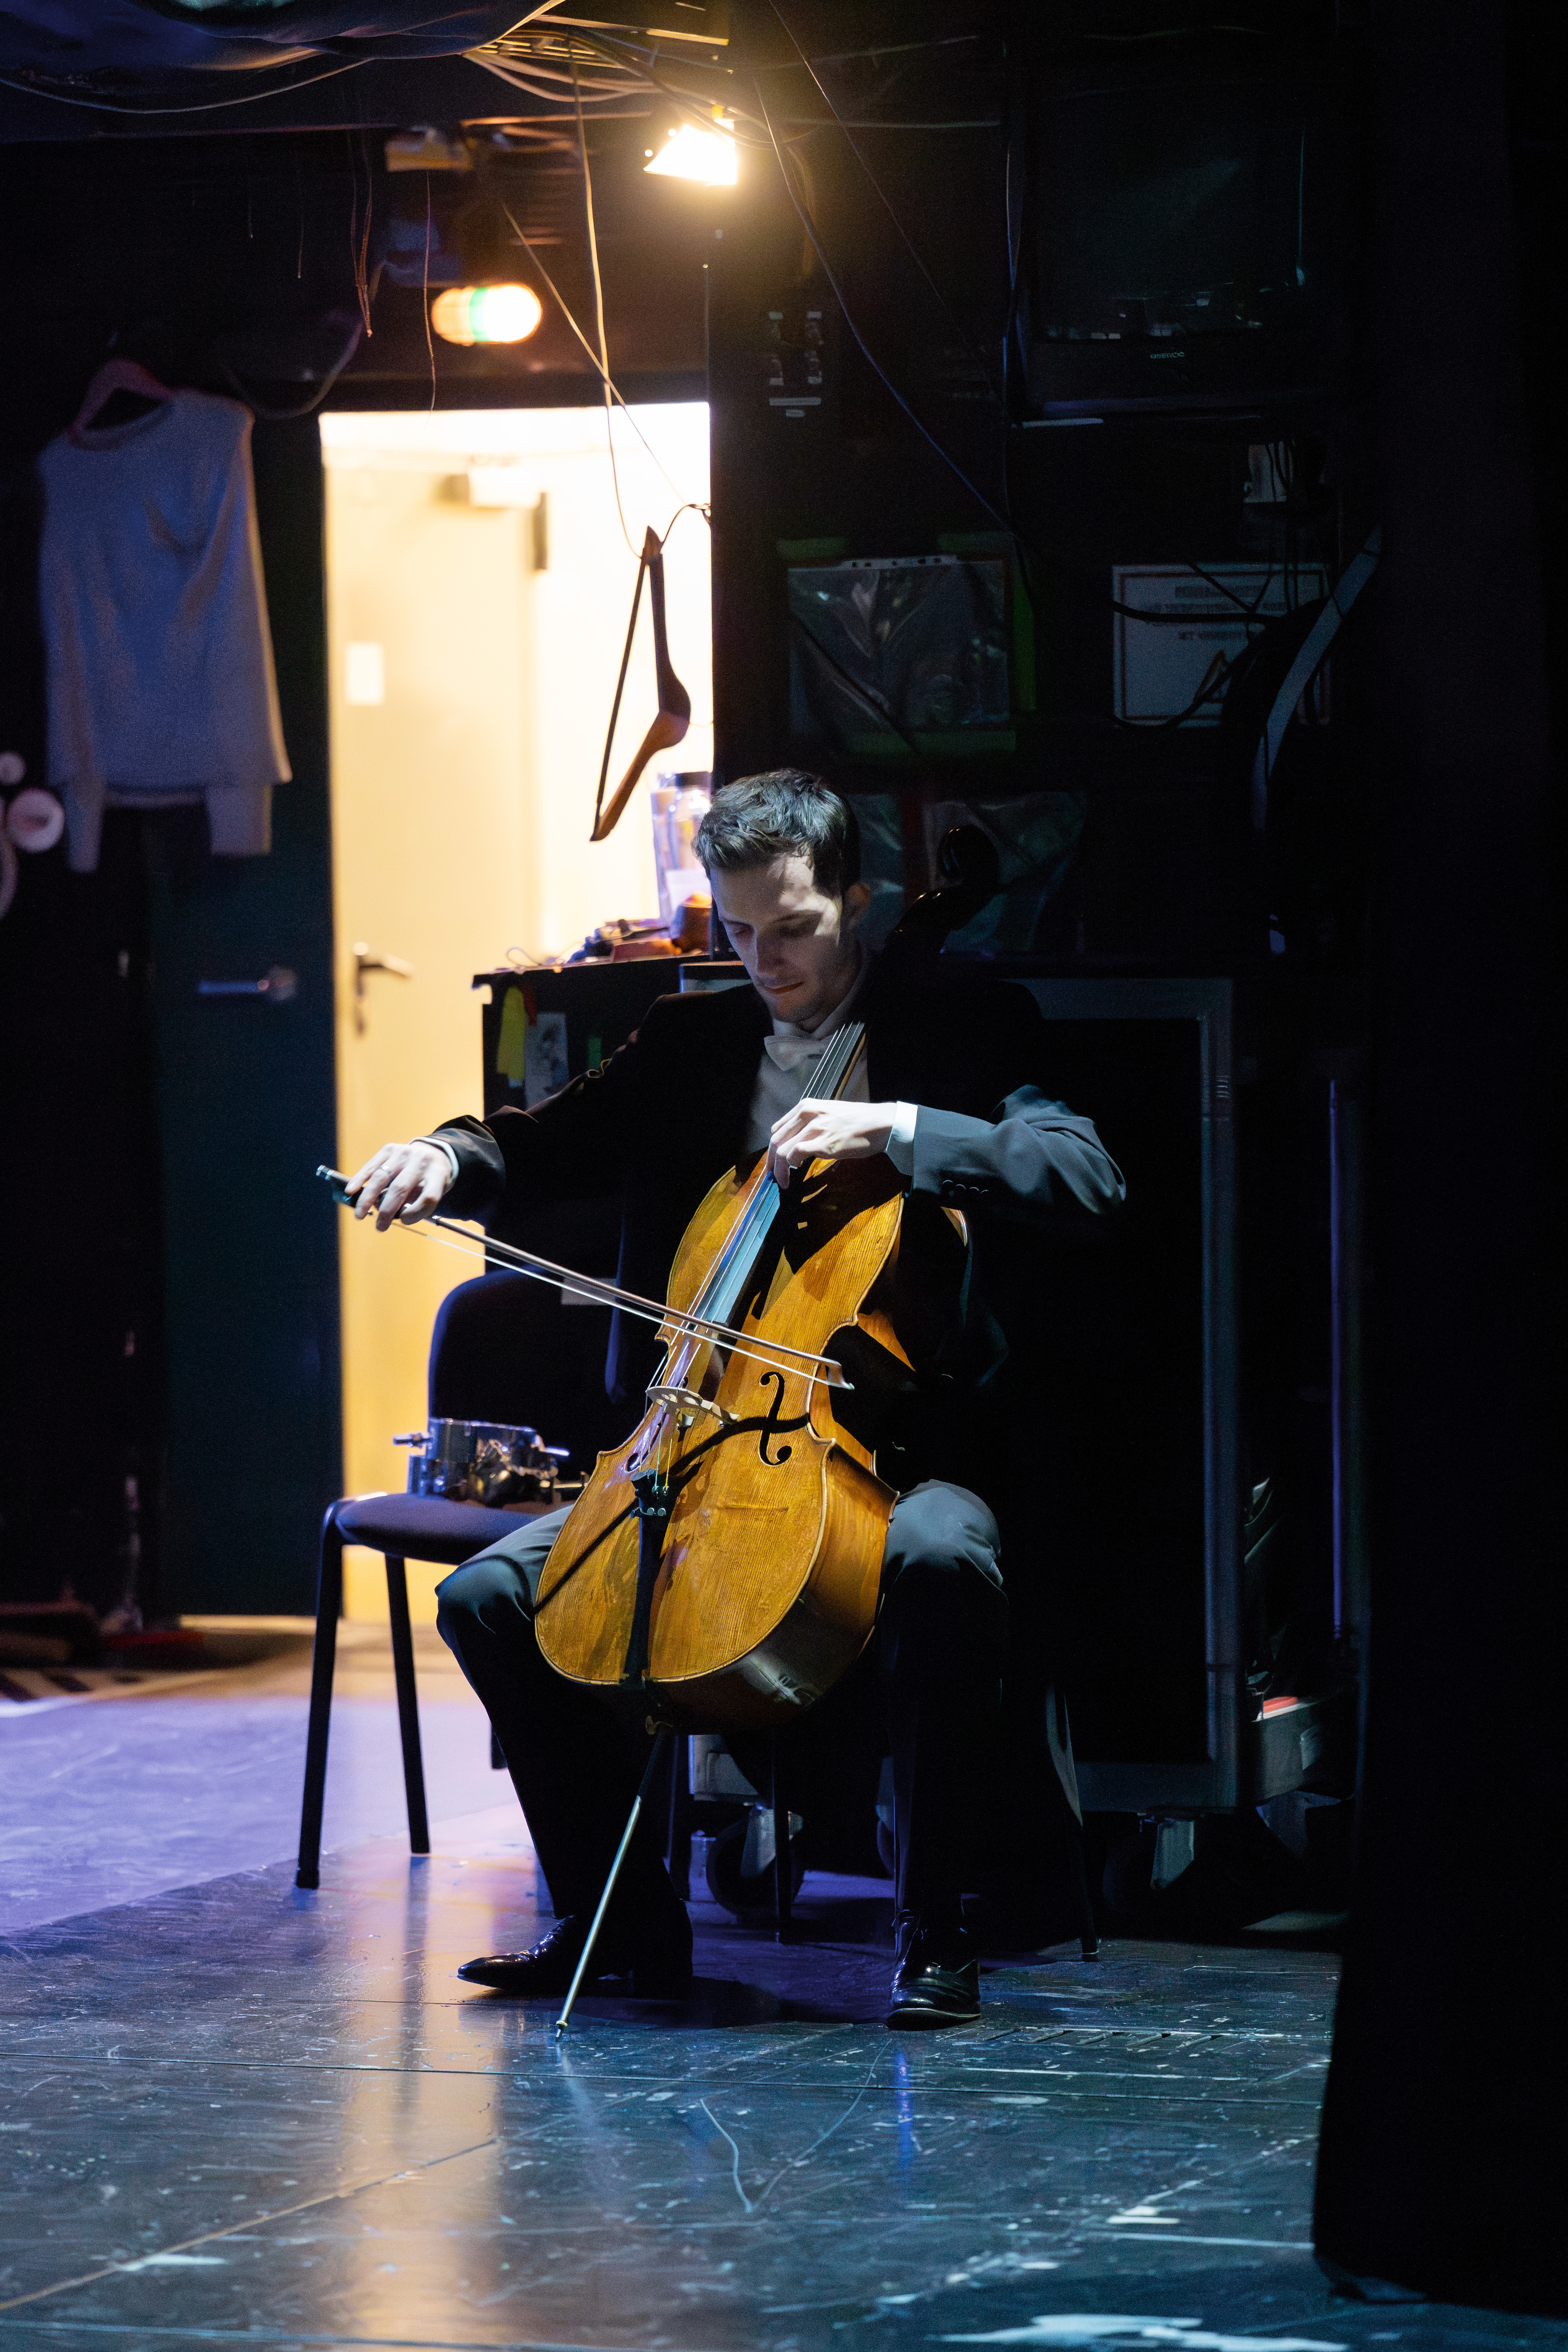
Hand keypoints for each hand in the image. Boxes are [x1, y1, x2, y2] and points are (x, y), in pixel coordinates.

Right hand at [346, 1139, 451, 1230]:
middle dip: (387, 1211)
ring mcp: (404, 1152)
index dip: (416, 1213)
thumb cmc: (431, 1178)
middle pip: (400, 1188)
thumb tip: (386, 1211)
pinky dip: (360, 1179)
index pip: (428, 1197)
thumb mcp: (434, 1190)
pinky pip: (372, 1166)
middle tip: (380, 1227)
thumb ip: (415, 1202)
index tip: (404, 1221)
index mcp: (438, 1174)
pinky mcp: (390, 1149)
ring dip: (368, 1199)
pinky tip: (351, 1191)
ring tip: (360, 1215)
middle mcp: (421, 1161)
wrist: (432, 1152)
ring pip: (382, 1177)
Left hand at [767, 1098, 895, 1190]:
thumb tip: (797, 1141)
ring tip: (784, 1181)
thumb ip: (810, 1124)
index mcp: (806, 1106)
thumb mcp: (828, 1114)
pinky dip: (791, 1165)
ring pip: (782, 1149)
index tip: (775, 1161)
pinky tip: (796, 1171)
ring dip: (780, 1169)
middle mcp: (806, 1114)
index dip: (773, 1148)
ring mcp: (814, 1128)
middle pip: (776, 1140)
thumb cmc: (858, 1121)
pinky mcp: (823, 1142)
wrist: (881, 1123)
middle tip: (775, 1175)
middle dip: (772, 1161)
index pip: (778, 1129)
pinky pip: (796, 1154)